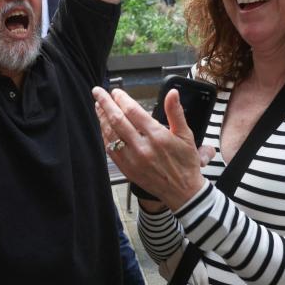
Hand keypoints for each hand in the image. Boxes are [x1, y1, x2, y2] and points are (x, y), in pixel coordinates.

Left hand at [92, 86, 205, 210]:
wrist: (182, 192)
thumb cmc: (185, 163)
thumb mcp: (186, 135)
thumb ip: (176, 112)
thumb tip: (172, 93)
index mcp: (157, 136)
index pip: (133, 111)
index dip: (121, 99)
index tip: (116, 91)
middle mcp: (142, 147)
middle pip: (117, 120)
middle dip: (105, 103)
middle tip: (98, 92)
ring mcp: (132, 159)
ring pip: (111, 134)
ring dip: (102, 118)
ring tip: (97, 106)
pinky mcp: (127, 169)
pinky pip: (110, 150)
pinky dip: (105, 136)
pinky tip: (103, 127)